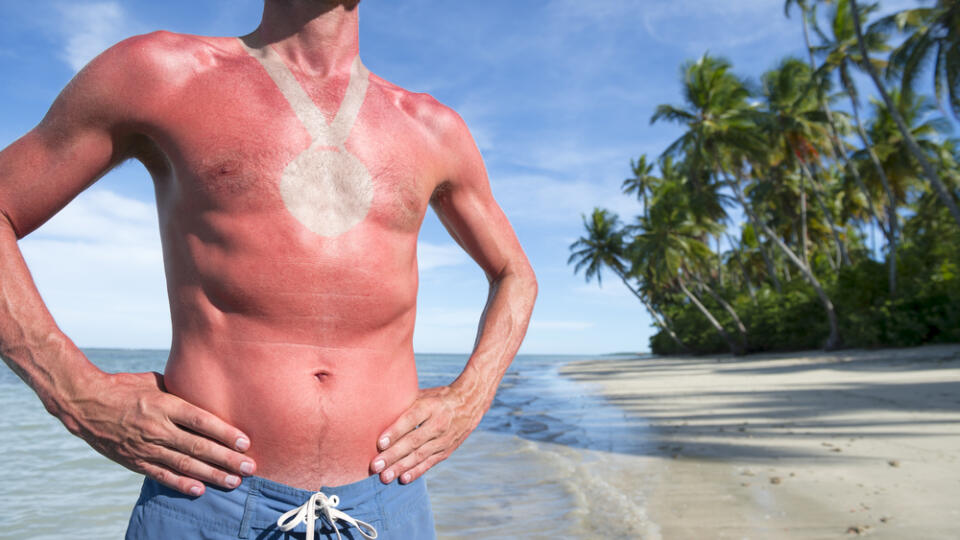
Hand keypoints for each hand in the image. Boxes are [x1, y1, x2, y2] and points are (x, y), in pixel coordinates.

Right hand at [58, 370, 255, 495]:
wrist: (85, 404)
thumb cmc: (125, 387)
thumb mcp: (155, 381)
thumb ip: (181, 392)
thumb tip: (207, 396)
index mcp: (164, 404)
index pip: (201, 421)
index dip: (225, 433)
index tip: (245, 443)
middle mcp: (157, 427)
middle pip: (198, 446)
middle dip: (227, 459)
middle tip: (250, 468)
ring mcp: (145, 446)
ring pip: (184, 464)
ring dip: (211, 474)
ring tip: (233, 481)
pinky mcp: (135, 461)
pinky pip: (162, 475)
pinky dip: (181, 483)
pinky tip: (200, 489)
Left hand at [369, 385, 485, 484]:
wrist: (469, 403)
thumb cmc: (437, 397)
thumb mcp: (424, 394)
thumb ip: (404, 403)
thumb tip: (377, 411)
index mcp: (430, 406)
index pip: (411, 418)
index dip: (395, 431)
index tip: (379, 443)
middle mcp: (438, 423)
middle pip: (413, 441)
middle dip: (393, 455)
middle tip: (375, 466)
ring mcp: (444, 439)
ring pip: (420, 455)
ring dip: (401, 467)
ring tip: (384, 477)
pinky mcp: (447, 450)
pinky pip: (430, 462)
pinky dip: (416, 471)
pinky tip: (403, 479)